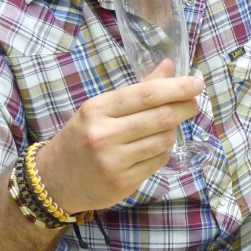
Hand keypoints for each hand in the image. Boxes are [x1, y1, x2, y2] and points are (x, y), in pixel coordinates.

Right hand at [35, 59, 203, 212]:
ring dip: (171, 131)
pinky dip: (162, 151)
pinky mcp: (123, 183)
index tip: (196, 82)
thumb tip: (170, 67)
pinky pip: (158, 161)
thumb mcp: (101, 109)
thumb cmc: (81, 137)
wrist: (53, 180)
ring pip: (164, 140)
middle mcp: (104, 135)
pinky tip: (151, 148)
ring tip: (163, 128)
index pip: (146, 94)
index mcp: (97, 109)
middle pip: (160, 117)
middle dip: (185, 107)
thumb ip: (137, 90)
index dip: (177, 87)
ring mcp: (114, 161)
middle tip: (193, 103)